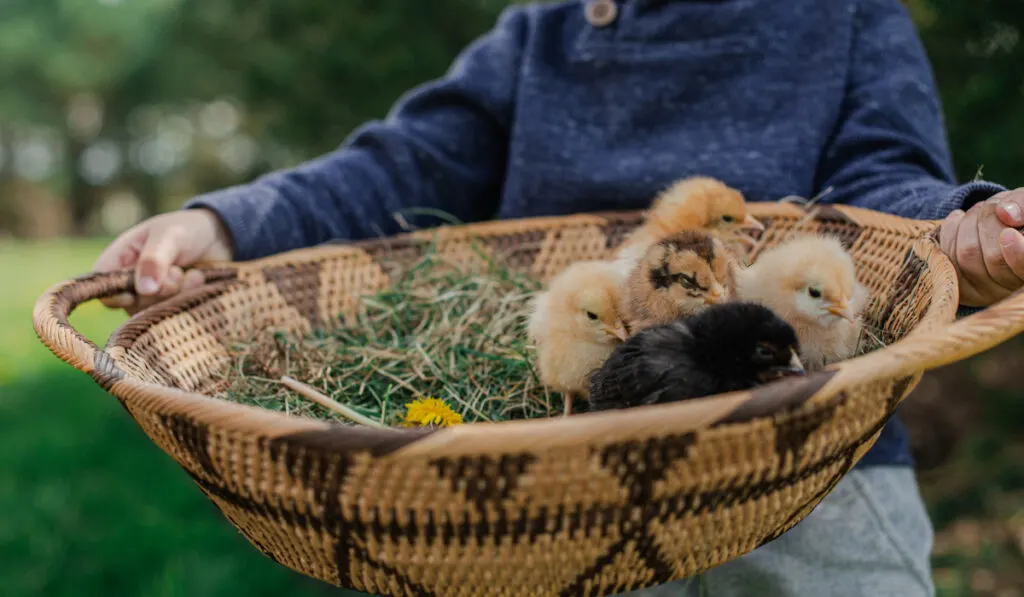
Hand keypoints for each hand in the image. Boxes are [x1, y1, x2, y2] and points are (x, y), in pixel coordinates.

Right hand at [92, 208, 233, 314]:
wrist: (220, 237)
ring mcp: (151, 295)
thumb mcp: (170, 236)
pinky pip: (172, 312)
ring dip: (175, 294)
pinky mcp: (170, 304)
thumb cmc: (187, 230)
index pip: (101, 282)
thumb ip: (154, 260)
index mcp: (121, 257)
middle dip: (157, 291)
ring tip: (191, 274)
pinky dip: (187, 298)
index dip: (112, 293)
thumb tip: (144, 290)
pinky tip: (199, 280)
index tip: (133, 294)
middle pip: (129, 302)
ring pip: (152, 310)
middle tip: (178, 273)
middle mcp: (131, 279)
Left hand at [940, 189, 1023, 307]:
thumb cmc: (1016, 215)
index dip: (1016, 253)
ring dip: (968, 222)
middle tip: (996, 209)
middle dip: (989, 221)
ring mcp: (982, 291)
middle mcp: (1010, 287)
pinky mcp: (957, 286)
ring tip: (980, 213)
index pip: (1023, 266)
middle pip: (993, 257)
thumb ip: (1023, 205)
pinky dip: (951, 229)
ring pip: (967, 254)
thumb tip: (1006, 213)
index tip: (1008, 233)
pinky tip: (961, 220)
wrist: (991, 226)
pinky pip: (945, 253)